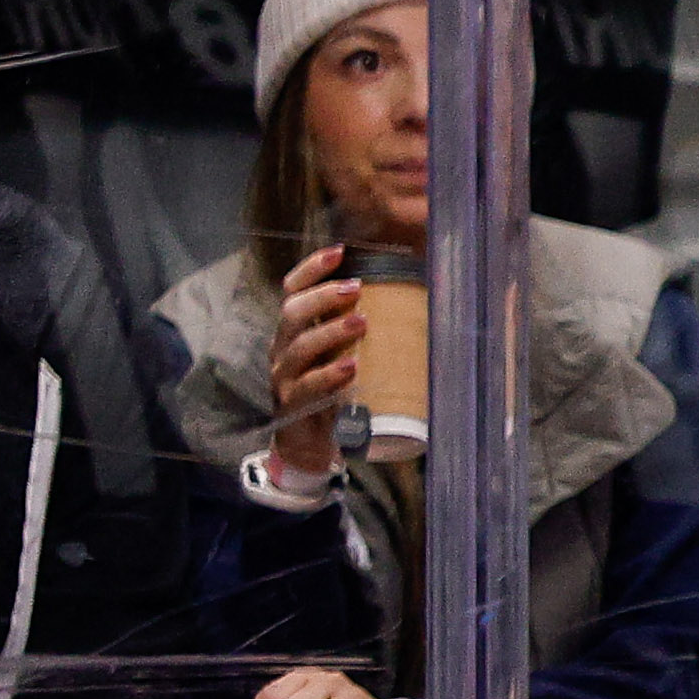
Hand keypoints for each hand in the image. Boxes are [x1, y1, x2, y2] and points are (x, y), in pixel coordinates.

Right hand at [267, 245, 360, 485]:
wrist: (311, 446)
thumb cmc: (334, 394)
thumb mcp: (345, 356)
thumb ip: (362, 335)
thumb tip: (414, 306)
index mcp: (295, 331)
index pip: (292, 290)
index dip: (311, 269)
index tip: (339, 252)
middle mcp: (284, 349)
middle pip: (292, 311)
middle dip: (323, 297)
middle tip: (355, 289)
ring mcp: (284, 376)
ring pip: (299, 346)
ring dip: (331, 332)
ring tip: (361, 323)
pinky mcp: (292, 405)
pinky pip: (307, 386)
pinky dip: (329, 376)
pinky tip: (350, 368)